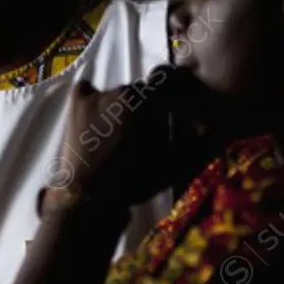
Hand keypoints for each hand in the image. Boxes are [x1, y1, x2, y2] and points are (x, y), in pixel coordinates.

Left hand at [48, 65, 205, 210]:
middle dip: (141, 109)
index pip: (164, 88)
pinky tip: (92, 115)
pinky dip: (91, 98)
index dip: (166, 102)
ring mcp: (98, 95)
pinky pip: (86, 89)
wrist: (92, 196)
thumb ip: (191, 143)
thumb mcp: (172, 164)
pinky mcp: (77, 103)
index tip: (164, 117)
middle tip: (137, 133)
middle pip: (138, 93)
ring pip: (114, 94)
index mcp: (150, 101)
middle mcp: (125, 90)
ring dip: (117, 107)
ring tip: (113, 133)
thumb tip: (206, 127)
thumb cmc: (136, 180)